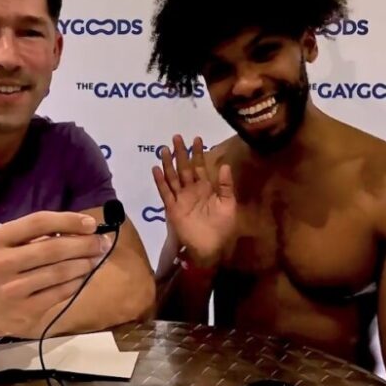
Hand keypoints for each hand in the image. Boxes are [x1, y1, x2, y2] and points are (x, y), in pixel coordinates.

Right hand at [0, 211, 111, 339]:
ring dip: (85, 263)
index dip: (68, 220)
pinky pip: (61, 292)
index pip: (38, 222)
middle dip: (84, 244)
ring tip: (96, 258)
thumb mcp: (12, 245)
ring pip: (60, 272)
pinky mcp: (26, 311)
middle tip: (102, 243)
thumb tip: (86, 228)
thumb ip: (42, 235)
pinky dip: (78, 282)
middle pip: (53, 249)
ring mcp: (13, 289)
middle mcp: (2, 263)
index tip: (91, 223)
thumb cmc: (7, 268)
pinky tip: (84, 276)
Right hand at [152, 134, 236, 268]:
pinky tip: (156, 169)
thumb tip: (225, 165)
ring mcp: (181, 198)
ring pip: (173, 177)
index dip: (198, 153)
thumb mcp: (228, 204)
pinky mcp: (173, 208)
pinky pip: (165, 192)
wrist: (211, 248)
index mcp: (206, 188)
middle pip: (184, 168)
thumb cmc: (223, 227)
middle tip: (176, 137)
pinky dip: (161, 181)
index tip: (196, 138)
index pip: (200, 166)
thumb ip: (226, 185)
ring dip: (168, 164)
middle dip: (181, 153)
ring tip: (164, 149)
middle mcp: (192, 190)